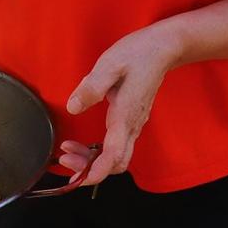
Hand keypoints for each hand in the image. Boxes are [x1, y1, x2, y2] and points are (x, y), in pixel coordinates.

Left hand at [58, 24, 180, 186]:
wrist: (163, 48)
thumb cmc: (137, 54)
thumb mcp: (110, 64)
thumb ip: (91, 87)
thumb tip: (73, 108)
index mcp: (126, 116)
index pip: (113, 156)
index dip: (95, 172)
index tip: (77, 178)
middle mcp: (133, 125)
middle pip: (115, 163)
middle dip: (89, 169)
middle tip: (64, 158)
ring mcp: (134, 124)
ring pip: (116, 157)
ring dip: (92, 160)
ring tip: (68, 151)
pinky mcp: (132, 120)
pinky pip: (117, 146)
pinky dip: (99, 151)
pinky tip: (84, 143)